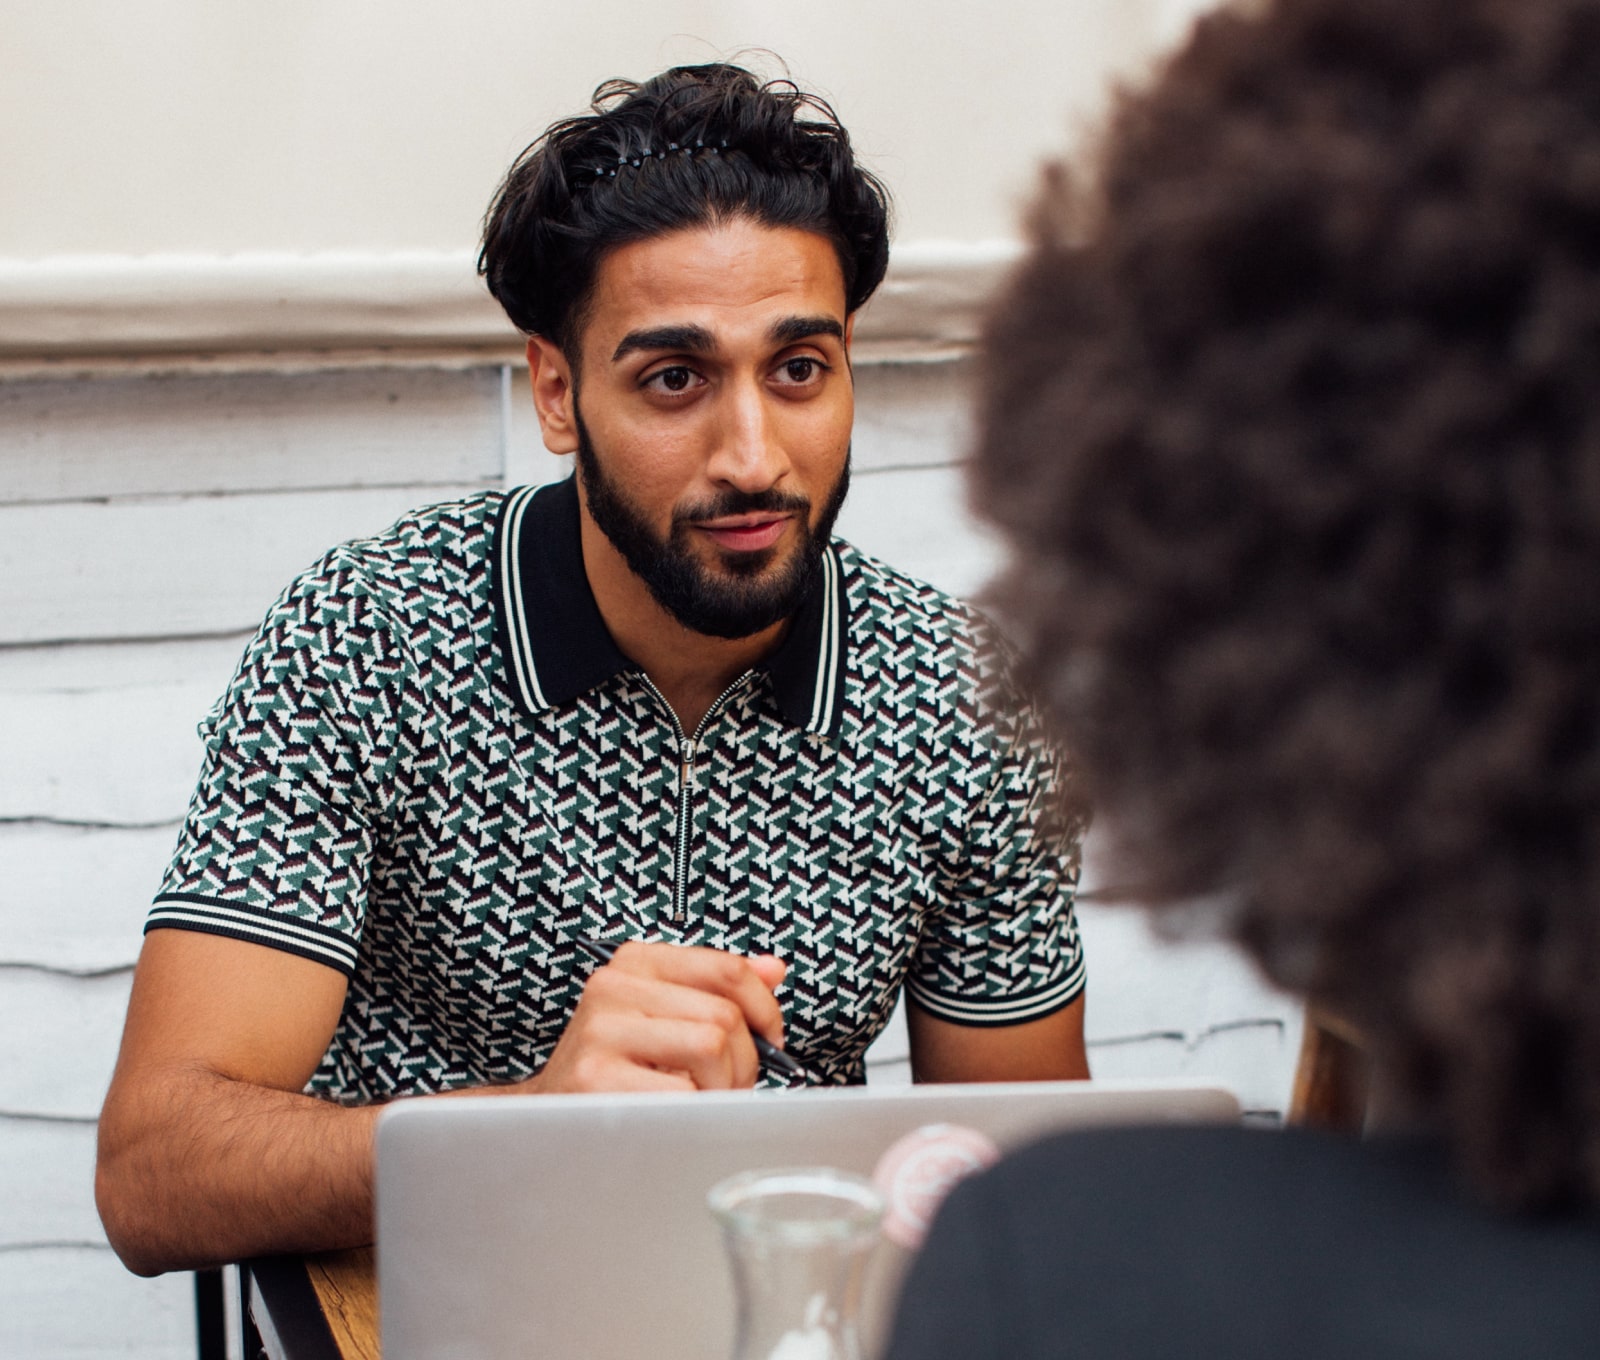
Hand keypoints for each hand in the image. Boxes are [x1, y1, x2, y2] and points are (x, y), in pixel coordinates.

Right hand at [529, 942, 788, 1092]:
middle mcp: (614, 986)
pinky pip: (683, 1094)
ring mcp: (601, 1030)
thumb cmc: (616, 1067)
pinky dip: (694, 1113)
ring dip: (722, 1088)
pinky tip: (673, 1117)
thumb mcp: (664, 1015)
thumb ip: (717, 990)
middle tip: (728, 1086)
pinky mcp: (595, 1078)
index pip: (727, 969)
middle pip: (725, 1015)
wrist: (547, 1114)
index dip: (765, 1009)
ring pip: (711, 1047)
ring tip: (701, 1100)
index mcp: (637, 961)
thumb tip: (773, 969)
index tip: (769, 1039)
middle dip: (744, 1062)